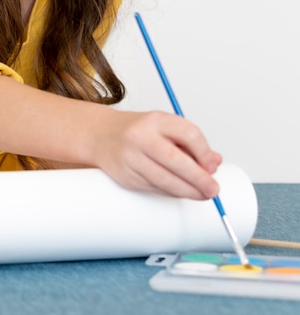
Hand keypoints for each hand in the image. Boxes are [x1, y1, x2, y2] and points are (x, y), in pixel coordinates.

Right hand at [89, 109, 221, 199]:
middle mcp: (141, 137)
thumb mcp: (163, 126)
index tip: (212, 165)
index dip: (204, 152)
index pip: (188, 134)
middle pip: (176, 161)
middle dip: (199, 179)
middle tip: (213, 188)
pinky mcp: (126, 177)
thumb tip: (214, 162)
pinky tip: (181, 192)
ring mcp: (131, 158)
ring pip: (165, 180)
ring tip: (202, 194)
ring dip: (188, 191)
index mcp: (155, 120)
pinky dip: (171, 193)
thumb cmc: (137, 131)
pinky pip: (155, 189)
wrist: (101, 135)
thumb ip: (189, 142)